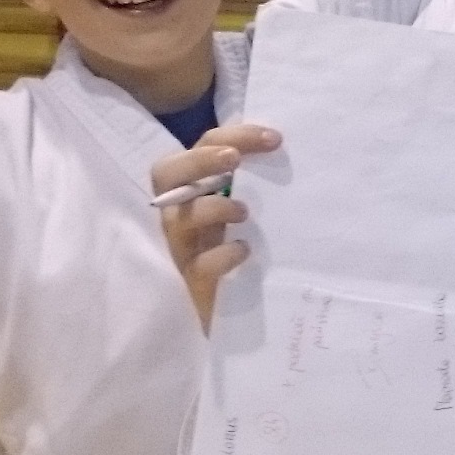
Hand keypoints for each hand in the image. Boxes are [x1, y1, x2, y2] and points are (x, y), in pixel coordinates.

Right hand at [153, 123, 279, 328]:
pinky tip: (244, 251)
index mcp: (194, 189)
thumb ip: (253, 185)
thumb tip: (287, 154)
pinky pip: (199, 265)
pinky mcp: (190, 282)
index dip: (234, 136)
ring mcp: (180, 248)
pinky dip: (222, 255)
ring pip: (179, 219)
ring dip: (212, 208)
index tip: (275, 139)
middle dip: (201, 161)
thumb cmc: (236, 252)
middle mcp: (179, 214)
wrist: (227, 318)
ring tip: (244, 212)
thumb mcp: (241, 213)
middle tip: (234, 159)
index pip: (202, 147)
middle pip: (167, 173)